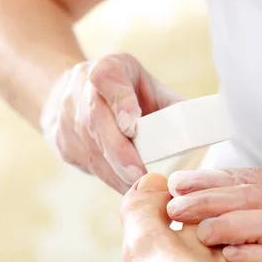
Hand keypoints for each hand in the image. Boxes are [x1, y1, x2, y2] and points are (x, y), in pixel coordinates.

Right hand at [40, 53, 182, 192]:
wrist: (68, 94)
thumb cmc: (121, 89)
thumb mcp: (143, 82)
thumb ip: (166, 102)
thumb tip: (199, 129)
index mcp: (106, 69)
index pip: (107, 79)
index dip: (120, 102)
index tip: (132, 126)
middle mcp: (80, 92)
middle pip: (97, 123)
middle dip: (119, 153)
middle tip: (139, 175)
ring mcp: (66, 120)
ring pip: (92, 152)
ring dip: (118, 174)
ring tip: (142, 191)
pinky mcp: (62, 145)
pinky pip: (89, 166)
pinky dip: (112, 180)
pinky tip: (129, 192)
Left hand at [166, 168, 261, 261]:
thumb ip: (248, 199)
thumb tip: (186, 186)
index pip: (248, 177)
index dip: (209, 179)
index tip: (176, 183)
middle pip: (254, 196)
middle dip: (209, 200)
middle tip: (175, 207)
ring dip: (228, 225)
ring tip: (198, 233)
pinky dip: (253, 256)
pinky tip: (228, 256)